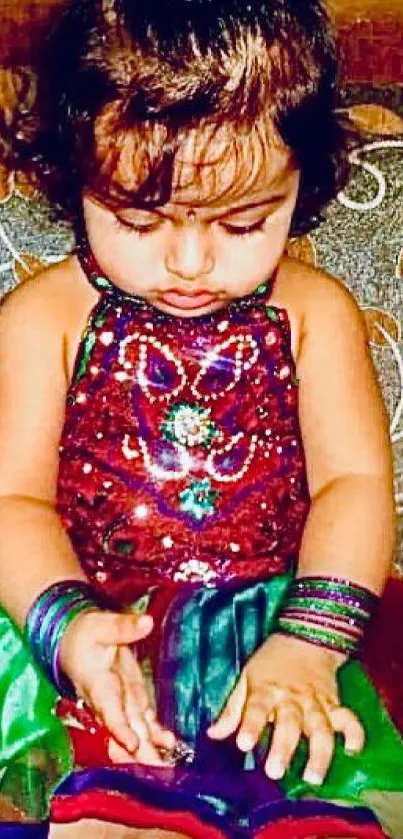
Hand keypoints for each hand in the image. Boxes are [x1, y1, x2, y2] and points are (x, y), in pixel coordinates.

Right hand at [59, 609, 174, 763]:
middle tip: (158, 773)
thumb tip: (146, 622)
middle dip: (140, 753)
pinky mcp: (132, 700)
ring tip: (167, 768)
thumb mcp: (100, 625)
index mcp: (98, 684)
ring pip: (136, 732)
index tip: (132, 743)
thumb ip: (123, 628)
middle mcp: (109, 701)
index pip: (108, 710)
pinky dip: (156, 735)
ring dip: (149, 751)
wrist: (74, 642)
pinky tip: (171, 745)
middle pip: (125, 730)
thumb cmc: (84, 634)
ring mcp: (121, 703)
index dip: (120, 728)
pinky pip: (144, 722)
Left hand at [208, 633, 364, 784]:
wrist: (306, 638)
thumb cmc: (271, 663)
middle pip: (289, 723)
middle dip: (283, 747)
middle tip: (274, 771)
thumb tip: (213, 734)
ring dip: (319, 753)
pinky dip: (353, 734)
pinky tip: (352, 750)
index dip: (249, 726)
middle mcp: (291, 698)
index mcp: (266, 690)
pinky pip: (348, 719)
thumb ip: (232, 708)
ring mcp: (316, 702)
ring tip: (314, 776)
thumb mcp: (247, 677)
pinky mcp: (334, 704)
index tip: (243, 744)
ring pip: (320, 727)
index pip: (255, 708)